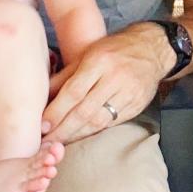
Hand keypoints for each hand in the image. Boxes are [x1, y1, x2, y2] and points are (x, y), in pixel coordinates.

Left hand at [41, 22, 170, 142]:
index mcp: (100, 61)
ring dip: (77, 135)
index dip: (56, 111)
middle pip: (85, 111)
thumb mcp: (87, 54)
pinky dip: (94, 131)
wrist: (151, 48)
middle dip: (63, 130)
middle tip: (46, 143)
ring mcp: (129, 92)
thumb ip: (64, 76)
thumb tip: (41, 98)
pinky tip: (81, 135)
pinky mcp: (137, 105)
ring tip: (60, 143)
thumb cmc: (114, 50)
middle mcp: (115, 77)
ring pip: (99, 121)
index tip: (42, 126)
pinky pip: (112, 123)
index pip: (74, 91)